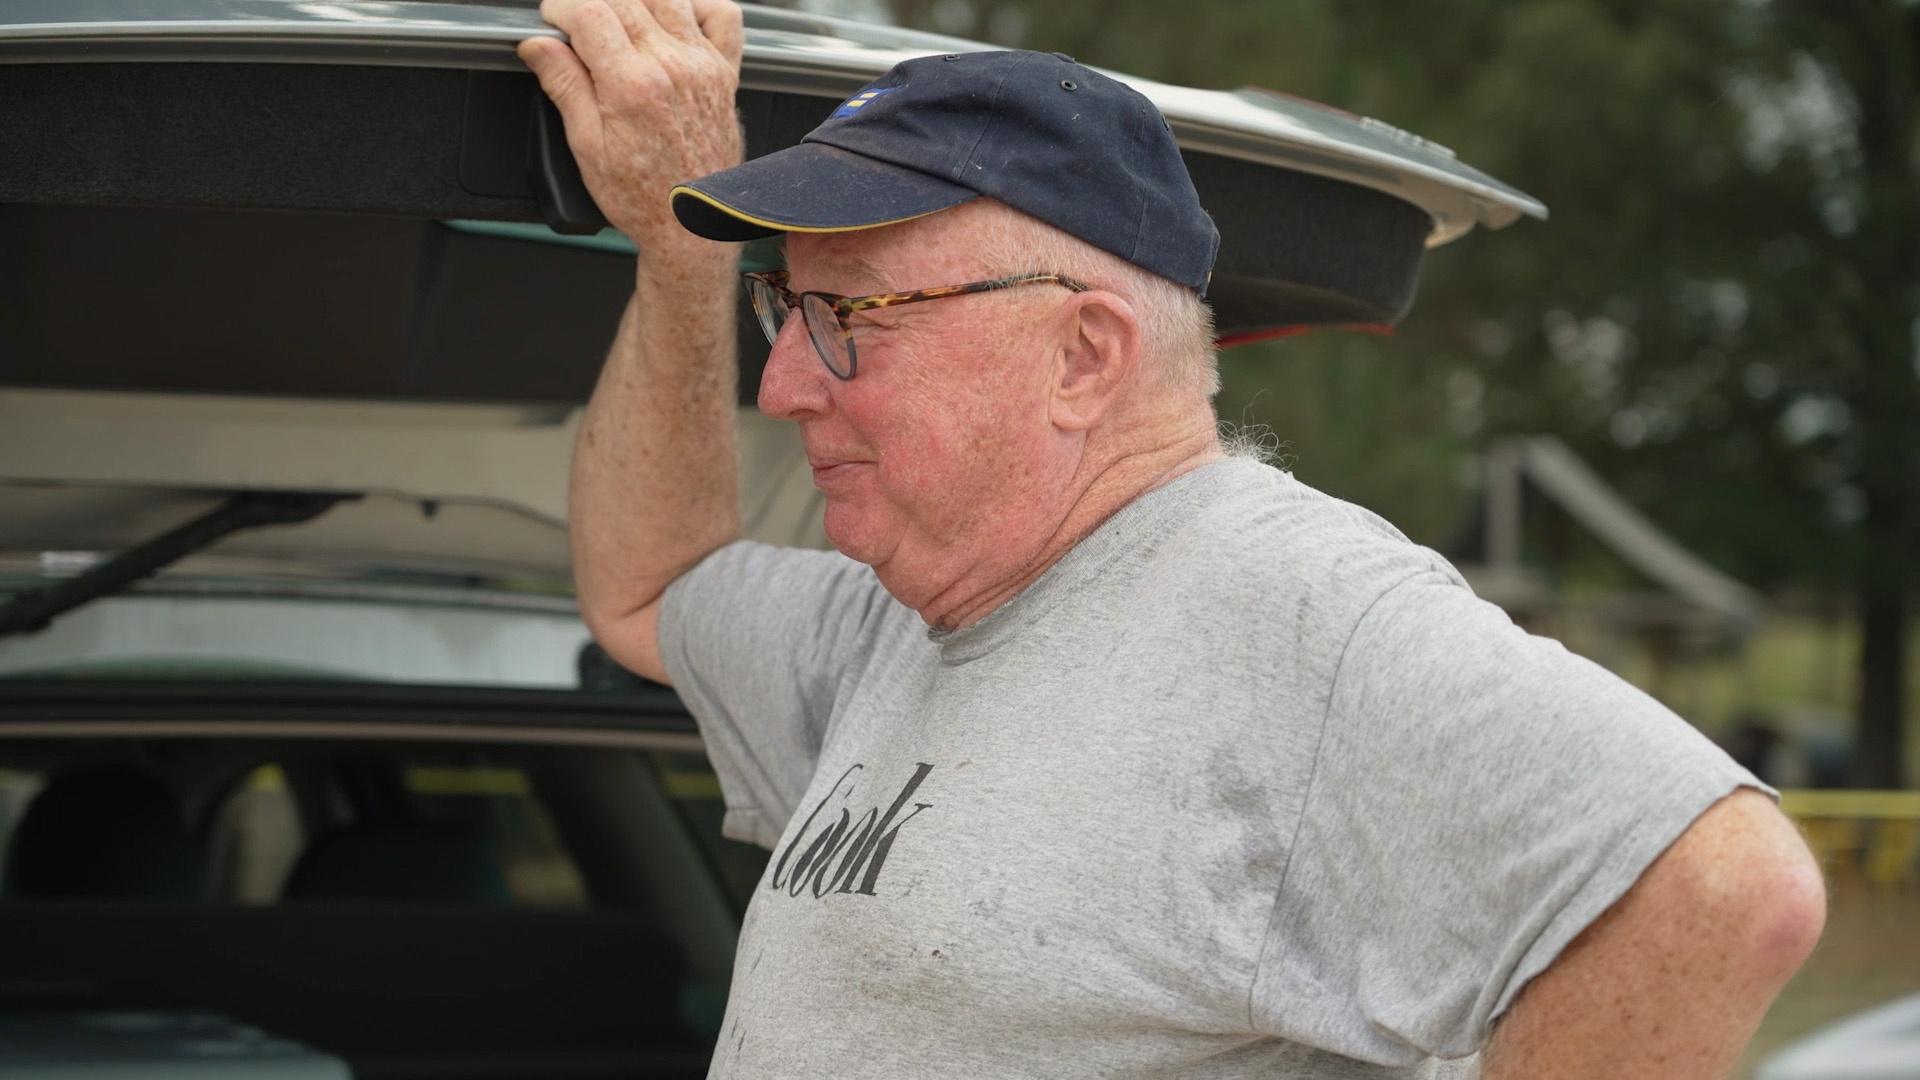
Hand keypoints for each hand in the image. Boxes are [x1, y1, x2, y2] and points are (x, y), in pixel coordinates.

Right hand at [518, 0, 744, 249]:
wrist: (693, 225)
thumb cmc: (644, 198)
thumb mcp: (586, 147)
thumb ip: (564, 85)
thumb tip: (538, 45)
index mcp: (632, 85)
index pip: (590, 12)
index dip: (562, 8)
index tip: (552, 19)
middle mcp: (672, 67)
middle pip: (624, 0)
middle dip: (591, 3)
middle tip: (576, 25)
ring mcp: (703, 66)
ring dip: (635, 0)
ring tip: (615, 21)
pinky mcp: (725, 73)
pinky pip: (721, 15)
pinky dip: (695, 5)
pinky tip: (672, 18)